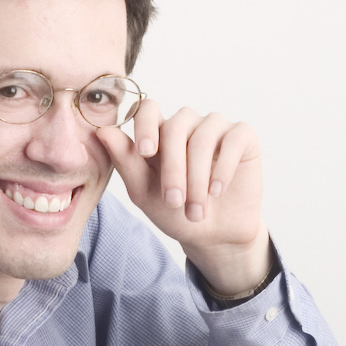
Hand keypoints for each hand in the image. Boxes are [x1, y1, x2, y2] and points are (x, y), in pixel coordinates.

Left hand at [96, 102, 270, 295]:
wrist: (213, 236)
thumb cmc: (176, 213)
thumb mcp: (145, 193)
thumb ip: (126, 162)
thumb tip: (102, 131)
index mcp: (159, 132)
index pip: (148, 109)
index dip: (146, 125)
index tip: (146, 153)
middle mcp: (187, 124)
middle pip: (176, 127)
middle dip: (174, 167)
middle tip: (174, 201)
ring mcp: (216, 127)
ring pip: (204, 136)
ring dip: (198, 177)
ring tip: (196, 209)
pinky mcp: (243, 137)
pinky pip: (233, 139)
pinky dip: (223, 168)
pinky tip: (217, 191)